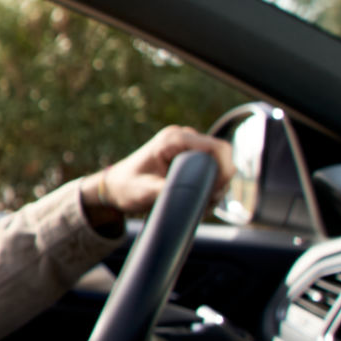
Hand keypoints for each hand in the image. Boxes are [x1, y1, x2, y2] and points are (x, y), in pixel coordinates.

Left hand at [82, 125, 233, 223]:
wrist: (115, 186)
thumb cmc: (126, 187)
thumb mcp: (144, 191)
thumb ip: (166, 190)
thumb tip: (190, 195)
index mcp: (173, 139)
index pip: (216, 147)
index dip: (224, 169)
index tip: (217, 192)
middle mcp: (183, 138)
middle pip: (221, 155)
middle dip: (220, 180)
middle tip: (207, 202)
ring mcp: (188, 146)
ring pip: (219, 163)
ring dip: (216, 184)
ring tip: (199, 203)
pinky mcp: (189, 157)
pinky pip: (211, 168)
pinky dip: (210, 184)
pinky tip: (198, 199)